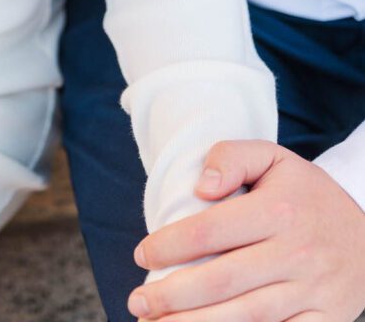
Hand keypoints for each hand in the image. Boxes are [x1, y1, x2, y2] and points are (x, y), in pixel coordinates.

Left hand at [129, 140, 364, 321]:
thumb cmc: (305, 193)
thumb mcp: (273, 158)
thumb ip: (232, 157)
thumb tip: (202, 186)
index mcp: (277, 210)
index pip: (210, 231)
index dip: (169, 245)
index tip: (141, 253)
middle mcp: (295, 252)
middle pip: (222, 280)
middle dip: (173, 295)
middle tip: (138, 302)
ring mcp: (312, 291)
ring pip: (246, 316)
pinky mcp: (325, 320)